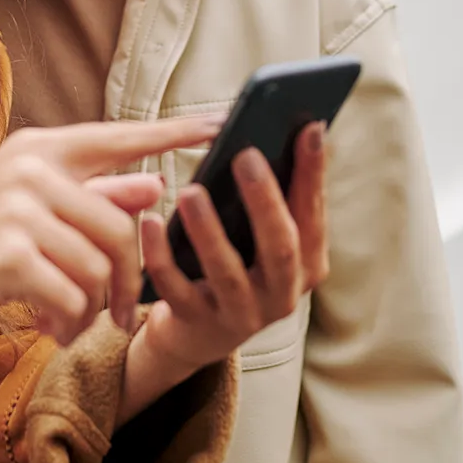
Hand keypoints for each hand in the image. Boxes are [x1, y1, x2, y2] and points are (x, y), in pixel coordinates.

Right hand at [0, 116, 222, 348]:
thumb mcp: (27, 217)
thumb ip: (90, 199)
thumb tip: (156, 186)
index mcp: (38, 149)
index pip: (120, 137)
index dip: (173, 134)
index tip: (220, 124)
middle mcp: (30, 167)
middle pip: (123, 227)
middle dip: (131, 282)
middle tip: (123, 317)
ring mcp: (18, 206)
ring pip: (102, 266)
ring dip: (95, 310)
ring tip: (70, 326)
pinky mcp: (9, 252)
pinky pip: (75, 295)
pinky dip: (70, 323)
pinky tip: (48, 330)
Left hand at [121, 122, 329, 420]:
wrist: (199, 334)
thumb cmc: (238, 263)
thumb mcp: (263, 239)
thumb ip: (276, 198)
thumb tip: (285, 130)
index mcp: (307, 266)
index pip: (314, 215)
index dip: (314, 174)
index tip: (311, 127)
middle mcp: (281, 295)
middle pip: (280, 248)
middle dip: (265, 200)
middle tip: (246, 154)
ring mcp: (240, 315)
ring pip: (225, 272)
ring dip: (208, 230)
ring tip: (191, 192)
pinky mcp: (196, 324)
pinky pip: (175, 288)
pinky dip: (161, 255)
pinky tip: (149, 221)